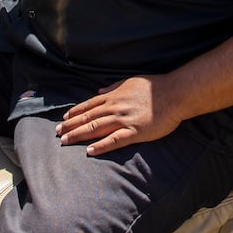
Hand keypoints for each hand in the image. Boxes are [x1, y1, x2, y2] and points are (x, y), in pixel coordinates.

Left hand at [56, 77, 180, 155]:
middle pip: (87, 118)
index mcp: (114, 96)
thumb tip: (99, 92)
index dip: (74, 113)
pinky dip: (100, 146)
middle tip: (57, 133)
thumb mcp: (130, 81)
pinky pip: (114, 140)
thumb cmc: (155, 86)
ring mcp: (124, 120)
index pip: (88, 105)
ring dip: (79, 135)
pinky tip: (89, 151)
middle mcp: (115, 107)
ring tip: (65, 141)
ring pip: (95, 129)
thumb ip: (113, 87)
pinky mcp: (135, 132)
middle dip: (71, 126)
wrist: (174, 93)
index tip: (64, 119)